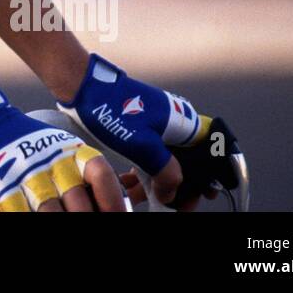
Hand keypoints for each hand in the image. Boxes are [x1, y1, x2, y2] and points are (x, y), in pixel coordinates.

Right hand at [0, 85, 124, 210]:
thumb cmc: (24, 142)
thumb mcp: (56, 149)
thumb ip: (79, 174)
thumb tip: (111, 202)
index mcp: (68, 150)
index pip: (101, 176)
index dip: (114, 201)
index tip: (119, 217)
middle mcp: (50, 161)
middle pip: (79, 203)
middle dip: (87, 219)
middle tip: (90, 223)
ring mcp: (25, 174)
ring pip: (52, 213)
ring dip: (59, 222)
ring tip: (62, 221)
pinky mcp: (2, 185)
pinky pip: (20, 212)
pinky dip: (29, 217)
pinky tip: (33, 217)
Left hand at [57, 53, 213, 207]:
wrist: (83, 88)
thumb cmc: (113, 110)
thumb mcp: (143, 146)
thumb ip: (165, 172)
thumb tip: (172, 193)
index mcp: (183, 123)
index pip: (209, 154)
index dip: (207, 177)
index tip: (202, 196)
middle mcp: (173, 125)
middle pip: (187, 161)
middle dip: (182, 185)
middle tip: (174, 204)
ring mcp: (154, 128)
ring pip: (165, 161)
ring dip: (159, 183)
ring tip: (151, 201)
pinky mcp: (137, 131)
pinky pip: (147, 157)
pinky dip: (142, 173)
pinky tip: (130, 187)